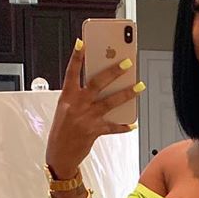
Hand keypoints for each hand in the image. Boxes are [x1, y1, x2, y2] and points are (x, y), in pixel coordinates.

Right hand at [45, 42, 142, 175]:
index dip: (76, 57)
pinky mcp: (95, 131)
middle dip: (114, 71)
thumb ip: (79, 95)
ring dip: (127, 93)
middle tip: (127, 63)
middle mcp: (77, 105)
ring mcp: (86, 117)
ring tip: (139, 86)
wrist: (59, 155)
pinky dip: (123, 125)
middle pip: (97, 83)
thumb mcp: (65, 108)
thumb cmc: (63, 130)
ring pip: (111, 101)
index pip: (71, 72)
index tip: (82, 43)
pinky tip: (132, 123)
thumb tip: (100, 85)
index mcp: (67, 96)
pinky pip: (113, 126)